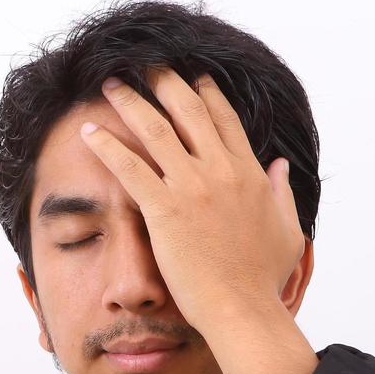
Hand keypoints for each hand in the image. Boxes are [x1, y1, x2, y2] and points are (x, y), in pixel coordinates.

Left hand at [79, 66, 304, 331]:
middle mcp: (220, 171)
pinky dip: (106, 145)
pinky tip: (88, 132)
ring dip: (129, 102)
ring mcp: (192, 188)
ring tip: (110, 84)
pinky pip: (129, 167)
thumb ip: (281, 193)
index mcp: (249, 174)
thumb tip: (279, 166)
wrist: (243, 309)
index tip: (192, 75)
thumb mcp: (286, 230)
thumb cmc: (262, 280)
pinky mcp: (165, 210)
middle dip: (164, 81)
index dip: (206, 93)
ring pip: (154, 130)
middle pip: (187, 111)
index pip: (224, 119)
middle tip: (144, 64)